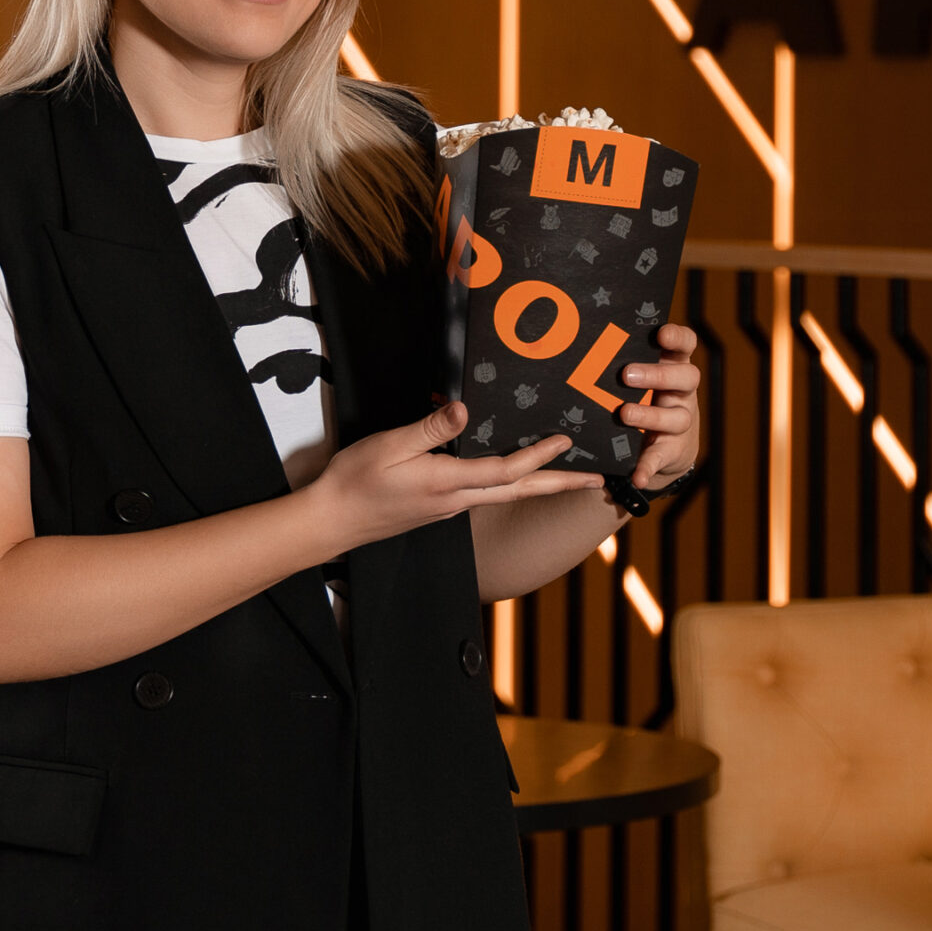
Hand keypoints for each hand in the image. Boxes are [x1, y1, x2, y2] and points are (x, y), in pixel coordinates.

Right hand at [307, 403, 600, 549]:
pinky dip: (512, 484)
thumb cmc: (355, 482)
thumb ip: (428, 430)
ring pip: (506, 495)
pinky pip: (486, 494)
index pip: (505, 470)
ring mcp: (450, 509)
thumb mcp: (388, 446)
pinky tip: (515, 473)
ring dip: (540, 484)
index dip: (538, 456)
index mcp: (447, 484)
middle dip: (561, 484)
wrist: (333, 522)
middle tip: (598, 481)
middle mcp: (456, 501)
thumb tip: (461, 409)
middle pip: (519, 492)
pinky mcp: (440, 509)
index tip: (566, 441)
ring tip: (567, 475)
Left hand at [617, 323, 702, 499]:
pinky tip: (637, 476)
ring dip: (650, 415)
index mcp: (673, 366)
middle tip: (628, 374)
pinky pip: (660, 458)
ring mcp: (680, 421)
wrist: (663, 445)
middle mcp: (682, 392)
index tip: (661, 334)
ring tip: (625, 414)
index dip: (678, 338)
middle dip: (658, 375)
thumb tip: (577, 342)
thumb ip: (621, 360)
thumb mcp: (638, 377)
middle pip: (685, 378)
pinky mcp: (671, 451)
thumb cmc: (641, 398)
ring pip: (676, 417)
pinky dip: (648, 467)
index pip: (686, 345)